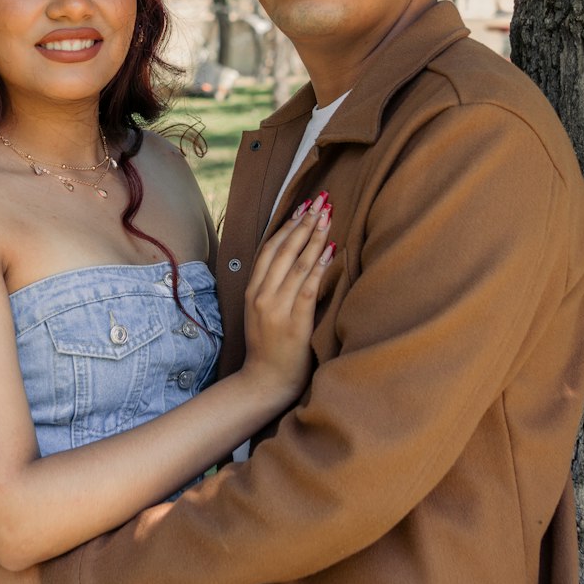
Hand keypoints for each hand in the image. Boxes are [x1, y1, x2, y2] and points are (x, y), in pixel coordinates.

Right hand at [241, 191, 332, 405]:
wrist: (264, 381)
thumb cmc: (268, 347)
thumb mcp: (262, 312)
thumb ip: (272, 287)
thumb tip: (295, 259)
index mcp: (253, 290)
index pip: (270, 249)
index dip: (287, 225)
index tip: (303, 206)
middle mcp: (262, 295)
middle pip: (284, 250)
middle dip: (304, 223)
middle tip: (321, 201)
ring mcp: (276, 309)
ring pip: (297, 265)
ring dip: (314, 237)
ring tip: (327, 216)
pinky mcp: (293, 323)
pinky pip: (307, 289)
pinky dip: (319, 268)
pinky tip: (330, 250)